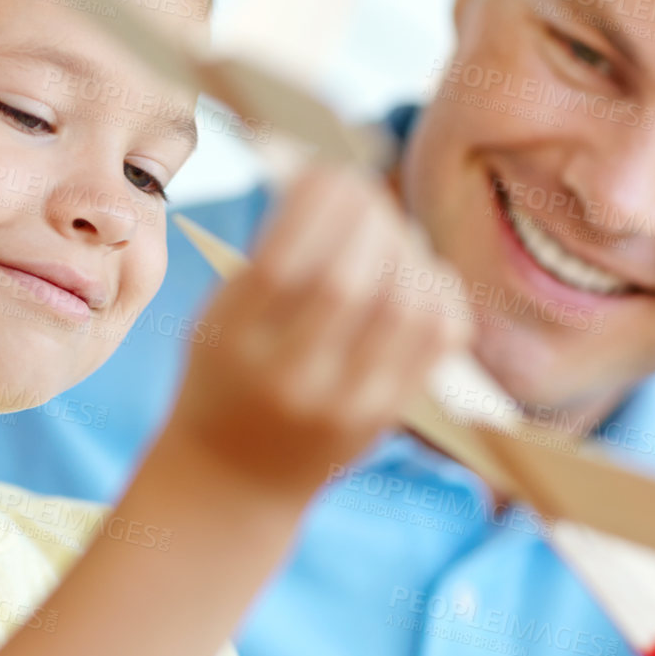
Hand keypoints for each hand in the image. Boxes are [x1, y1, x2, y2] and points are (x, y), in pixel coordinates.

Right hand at [164, 164, 469, 500]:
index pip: (285, 263)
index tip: (325, 173)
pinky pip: (438, 336)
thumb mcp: (216, 320)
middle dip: (366, 217)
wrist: (236, 482)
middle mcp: (290, 380)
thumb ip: (267, 258)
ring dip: (404, 248)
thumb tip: (333, 181)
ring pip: (402, 303)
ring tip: (387, 234)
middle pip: (348, 280)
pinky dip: (437, 288)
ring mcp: (345, 403)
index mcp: (233, 346)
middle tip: (364, 193)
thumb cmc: (225, 380)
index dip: (315, 202)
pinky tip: (415, 275)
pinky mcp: (386, 415)